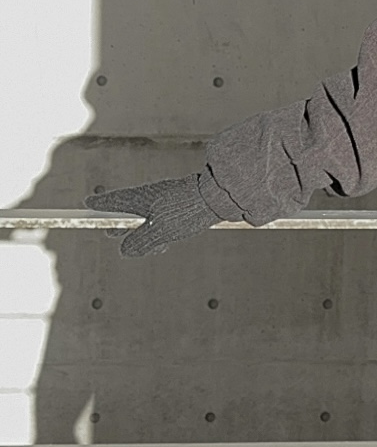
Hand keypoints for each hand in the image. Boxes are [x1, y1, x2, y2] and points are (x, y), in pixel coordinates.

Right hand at [84, 174, 221, 256]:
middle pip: (129, 210)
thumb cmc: (187, 212)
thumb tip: (125, 250)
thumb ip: (141, 241)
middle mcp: (152, 196)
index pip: (115, 201)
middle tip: (106, 231)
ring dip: (137, 230)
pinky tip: (162, 244)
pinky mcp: (181, 207)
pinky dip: (156, 231)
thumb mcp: (161, 231)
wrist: (218, 197)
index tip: (88, 203)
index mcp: (141, 198)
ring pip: (146, 217)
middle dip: (118, 222)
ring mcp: (167, 201)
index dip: (101, 204)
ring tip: (124, 239)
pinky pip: (162, 220)